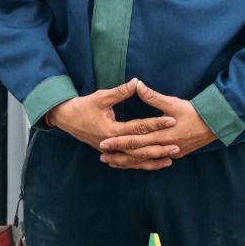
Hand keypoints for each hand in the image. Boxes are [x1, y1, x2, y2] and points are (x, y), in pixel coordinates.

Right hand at [46, 78, 176, 159]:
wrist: (67, 119)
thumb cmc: (83, 106)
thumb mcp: (101, 96)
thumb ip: (120, 92)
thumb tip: (137, 82)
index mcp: (111, 130)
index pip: (139, 127)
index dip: (156, 123)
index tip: (171, 120)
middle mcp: (112, 144)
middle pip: (140, 148)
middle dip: (159, 147)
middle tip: (177, 145)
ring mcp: (111, 151)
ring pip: (135, 159)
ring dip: (152, 160)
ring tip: (170, 159)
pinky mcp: (110, 153)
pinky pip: (128, 161)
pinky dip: (141, 163)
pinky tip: (154, 163)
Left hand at [96, 80, 216, 168]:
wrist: (215, 124)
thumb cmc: (194, 112)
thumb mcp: (172, 102)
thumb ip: (153, 97)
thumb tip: (137, 84)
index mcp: (162, 135)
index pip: (135, 140)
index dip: (118, 142)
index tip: (104, 142)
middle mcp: (164, 147)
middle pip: (137, 154)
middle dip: (119, 155)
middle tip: (102, 155)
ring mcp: (171, 153)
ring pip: (145, 161)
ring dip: (128, 162)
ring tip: (112, 162)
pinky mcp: (175, 154)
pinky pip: (155, 161)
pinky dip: (142, 163)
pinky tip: (133, 163)